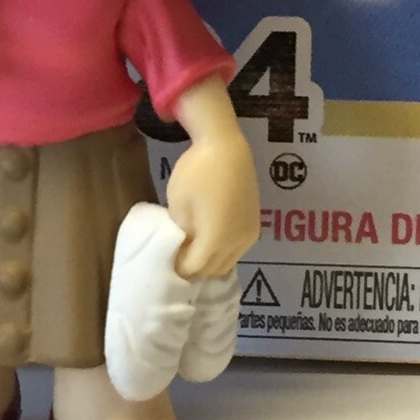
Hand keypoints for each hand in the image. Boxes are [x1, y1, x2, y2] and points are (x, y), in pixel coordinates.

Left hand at [166, 132, 260, 280]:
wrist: (227, 148)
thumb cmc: (196, 172)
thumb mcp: (178, 203)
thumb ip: (180, 233)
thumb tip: (181, 250)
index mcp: (216, 239)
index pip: (193, 268)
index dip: (177, 268)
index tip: (165, 261)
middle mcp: (237, 244)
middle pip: (212, 271)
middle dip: (193, 269)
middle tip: (177, 258)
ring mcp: (248, 236)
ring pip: (226, 264)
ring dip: (209, 263)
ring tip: (192, 250)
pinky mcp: (255, 227)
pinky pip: (237, 252)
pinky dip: (222, 253)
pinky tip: (209, 241)